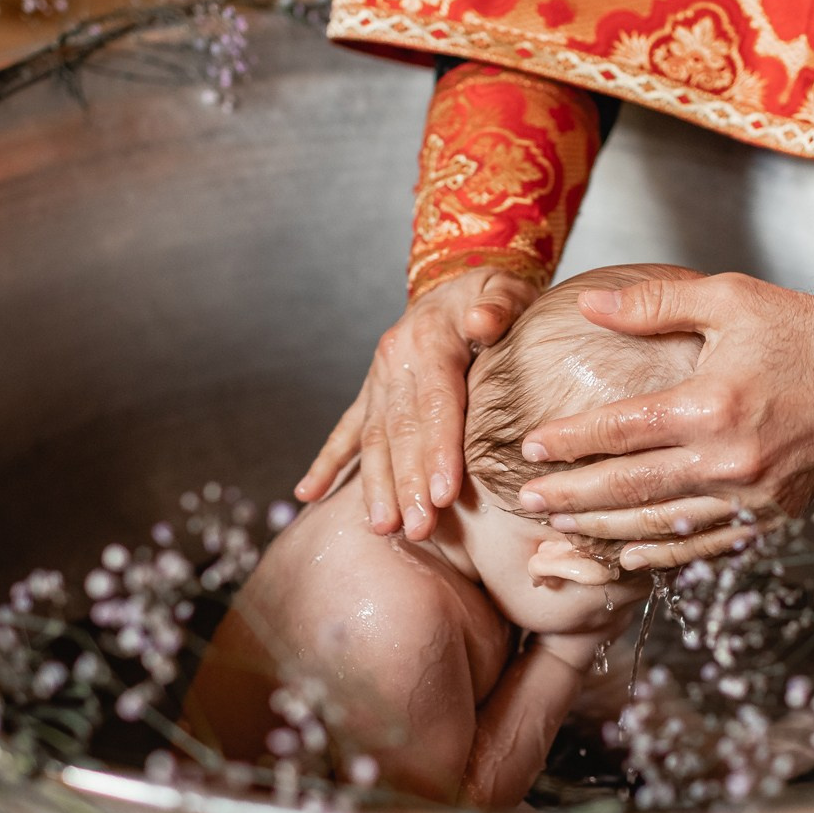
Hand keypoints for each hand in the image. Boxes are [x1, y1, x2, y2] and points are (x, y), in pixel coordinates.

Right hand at [298, 268, 538, 538]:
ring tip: (383, 527)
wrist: (459, 283)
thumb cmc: (493, 296)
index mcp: (430, 339)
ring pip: (374, 439)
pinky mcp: (370, 392)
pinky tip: (307, 495)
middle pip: (401, 431)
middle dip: (408, 484)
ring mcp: (378, 378)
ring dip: (376, 486)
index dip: (439, 450)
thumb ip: (500, 305)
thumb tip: (484, 321)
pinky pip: (345, 431)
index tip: (444, 494)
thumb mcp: (506, 288)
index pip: (436, 403)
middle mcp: (396, 360)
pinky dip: (326, 463)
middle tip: (417, 529)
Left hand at [517, 272, 813, 568]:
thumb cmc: (799, 328)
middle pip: (629, 488)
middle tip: (527, 501)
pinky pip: (705, 546)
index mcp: (712, 404)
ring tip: (558, 530)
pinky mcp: (771, 515)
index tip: (529, 448)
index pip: (620, 430)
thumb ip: (653, 304)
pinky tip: (625, 555)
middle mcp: (730, 459)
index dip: (569, 442)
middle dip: (570, 497)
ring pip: (661, 525)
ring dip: (603, 532)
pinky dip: (661, 554)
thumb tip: (589, 306)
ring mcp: (752, 496)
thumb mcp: (727, 297)